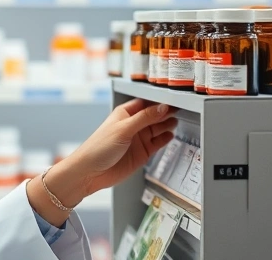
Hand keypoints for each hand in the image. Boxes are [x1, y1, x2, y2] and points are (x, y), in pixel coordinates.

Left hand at [27, 99, 176, 225]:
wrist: (91, 172)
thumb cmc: (99, 147)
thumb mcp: (123, 129)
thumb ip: (144, 118)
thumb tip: (162, 107)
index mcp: (124, 113)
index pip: (145, 103)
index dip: (158, 102)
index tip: (173, 100)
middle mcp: (132, 125)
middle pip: (153, 115)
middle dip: (165, 112)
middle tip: (180, 109)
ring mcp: (137, 139)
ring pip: (157, 129)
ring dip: (166, 125)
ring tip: (177, 121)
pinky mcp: (141, 153)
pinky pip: (157, 143)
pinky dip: (164, 139)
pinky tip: (171, 134)